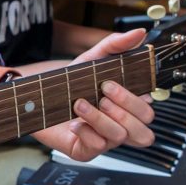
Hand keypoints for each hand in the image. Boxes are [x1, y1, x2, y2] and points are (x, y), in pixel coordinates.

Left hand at [33, 29, 155, 161]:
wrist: (38, 98)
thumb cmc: (69, 83)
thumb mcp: (92, 60)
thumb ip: (115, 46)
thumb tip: (140, 33)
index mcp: (126, 107)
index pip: (147, 111)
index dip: (136, 100)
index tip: (111, 83)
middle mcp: (119, 126)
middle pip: (143, 130)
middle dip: (123, 109)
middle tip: (101, 93)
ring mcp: (104, 140)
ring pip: (120, 137)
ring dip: (101, 119)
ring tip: (80, 104)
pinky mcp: (86, 151)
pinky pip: (97, 147)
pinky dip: (86, 132)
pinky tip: (74, 123)